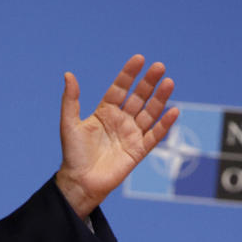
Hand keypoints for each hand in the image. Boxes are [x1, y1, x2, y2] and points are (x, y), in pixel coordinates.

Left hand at [54, 56, 177, 217]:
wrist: (80, 182)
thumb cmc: (73, 154)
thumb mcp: (69, 124)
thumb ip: (70, 100)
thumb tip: (68, 75)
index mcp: (105, 112)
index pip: (120, 88)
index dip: (129, 74)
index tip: (139, 59)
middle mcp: (121, 121)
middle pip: (139, 97)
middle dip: (149, 82)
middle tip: (160, 67)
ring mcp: (131, 135)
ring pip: (150, 113)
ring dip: (160, 99)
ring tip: (169, 83)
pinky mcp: (138, 151)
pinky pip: (155, 136)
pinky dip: (164, 125)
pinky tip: (173, 111)